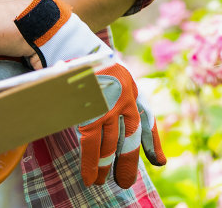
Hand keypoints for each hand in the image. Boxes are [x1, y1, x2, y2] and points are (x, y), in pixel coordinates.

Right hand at [14, 0, 164, 186]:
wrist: (62, 39)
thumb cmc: (77, 55)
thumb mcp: (102, 74)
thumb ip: (111, 94)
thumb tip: (111, 116)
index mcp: (129, 84)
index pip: (146, 117)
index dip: (152, 141)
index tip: (159, 161)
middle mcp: (125, 93)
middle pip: (130, 136)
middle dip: (128, 162)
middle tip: (125, 182)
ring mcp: (109, 102)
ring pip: (111, 143)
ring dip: (107, 166)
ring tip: (102, 182)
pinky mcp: (91, 108)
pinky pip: (92, 143)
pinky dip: (91, 162)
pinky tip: (90, 176)